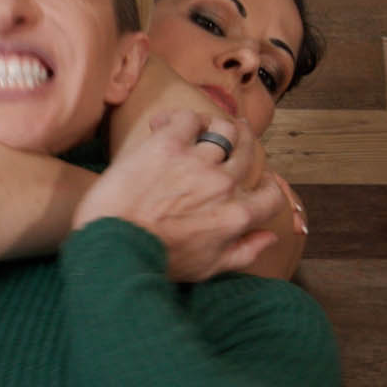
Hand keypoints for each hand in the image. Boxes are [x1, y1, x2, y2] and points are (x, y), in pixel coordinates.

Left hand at [73, 109, 287, 281]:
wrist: (115, 246)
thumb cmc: (158, 262)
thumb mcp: (208, 269)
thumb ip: (244, 252)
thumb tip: (269, 238)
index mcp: (236, 216)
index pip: (271, 196)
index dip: (269, 188)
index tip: (261, 182)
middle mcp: (223, 186)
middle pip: (248, 152)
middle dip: (246, 143)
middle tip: (240, 132)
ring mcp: (197, 162)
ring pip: (224, 131)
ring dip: (219, 127)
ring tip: (208, 125)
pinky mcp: (168, 144)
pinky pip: (189, 118)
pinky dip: (182, 117)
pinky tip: (169, 124)